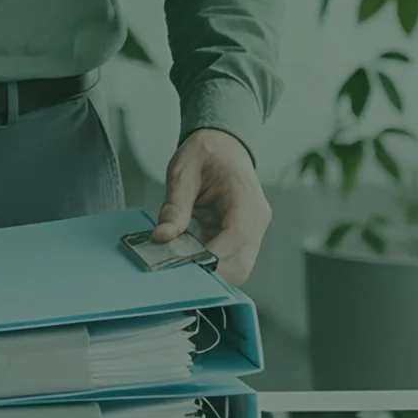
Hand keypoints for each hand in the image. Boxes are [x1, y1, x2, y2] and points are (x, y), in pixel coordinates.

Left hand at [153, 127, 271, 283]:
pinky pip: (230, 260)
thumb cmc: (206, 153)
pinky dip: (210, 264)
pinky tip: (188, 257)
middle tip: (174, 270)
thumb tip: (162, 237)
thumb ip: (174, 207)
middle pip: (240, 264)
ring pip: (237, 267)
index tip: (181, 266)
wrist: (222, 144)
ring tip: (179, 263)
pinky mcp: (243, 237)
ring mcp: (253, 230)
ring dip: (210, 271)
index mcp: (245, 200)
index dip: (210, 259)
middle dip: (209, 273)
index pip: (235, 240)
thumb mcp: (182, 174)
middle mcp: (256, 219)